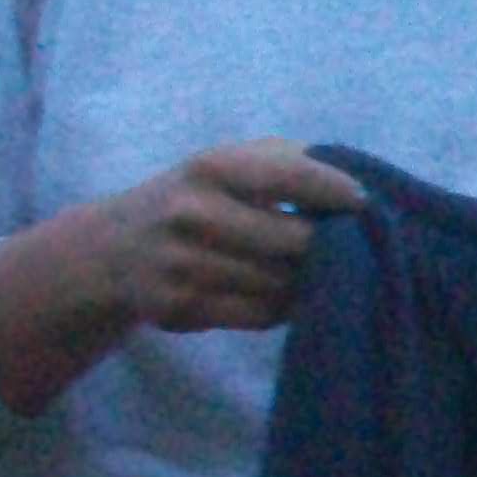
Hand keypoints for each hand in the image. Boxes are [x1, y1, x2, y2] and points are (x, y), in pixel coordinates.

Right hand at [0, 139, 363, 416]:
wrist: (112, 251)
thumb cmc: (192, 199)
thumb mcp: (223, 164)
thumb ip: (283, 162)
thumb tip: (352, 181)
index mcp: (211, 167)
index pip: (290, 174)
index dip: (334, 190)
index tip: (364, 203)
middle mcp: (194, 213)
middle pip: (294, 241)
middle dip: (327, 247)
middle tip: (349, 248)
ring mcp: (185, 265)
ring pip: (280, 284)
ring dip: (308, 283)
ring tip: (319, 274)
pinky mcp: (182, 308)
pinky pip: (259, 315)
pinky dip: (283, 308)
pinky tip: (288, 297)